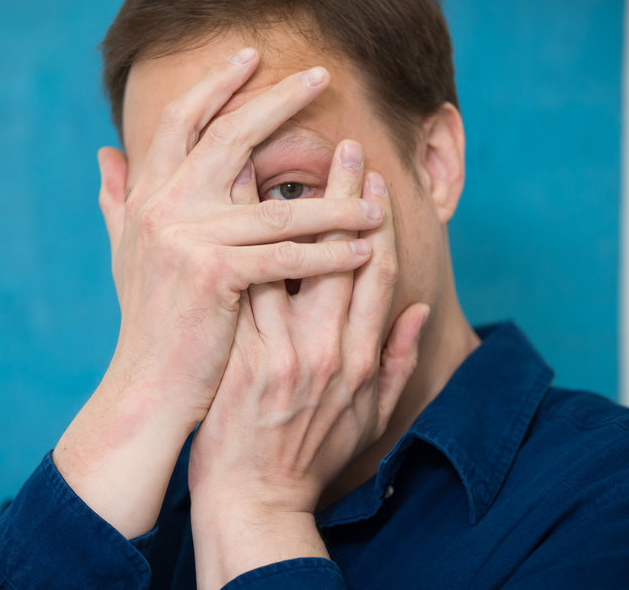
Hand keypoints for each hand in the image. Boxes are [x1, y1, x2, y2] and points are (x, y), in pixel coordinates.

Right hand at [54, 50, 384, 536]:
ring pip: (277, 207)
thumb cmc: (151, 320)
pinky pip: (287, 256)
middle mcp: (163, 206)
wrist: (148, 386)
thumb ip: (117, 200)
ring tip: (376, 195)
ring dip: (334, 200)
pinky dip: (329, 254)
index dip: (216, 84)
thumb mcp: (128, 252)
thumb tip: (104, 154)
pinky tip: (365, 249)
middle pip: (230, 137)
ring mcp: (186, 238)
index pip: (182, 121)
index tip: (253, 56)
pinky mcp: (214, 274)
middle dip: (277, 100)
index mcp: (148, 196)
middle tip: (320, 74)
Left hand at [189, 139, 429, 587]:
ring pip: (285, 264)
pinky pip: (241, 292)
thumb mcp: (371, 415)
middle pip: (338, 255)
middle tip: (343, 146)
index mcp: (362, 357)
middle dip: (343, 196)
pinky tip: (228, 210)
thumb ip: (397, 360)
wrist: (257, 500)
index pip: (377, 271)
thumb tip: (417, 307)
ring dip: (281, 207)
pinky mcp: (241, 362)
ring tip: (274, 156)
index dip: (378, 221)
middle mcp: (328, 349)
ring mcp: (283, 355)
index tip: (374, 179)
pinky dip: (236, 247)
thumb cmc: (314, 454)